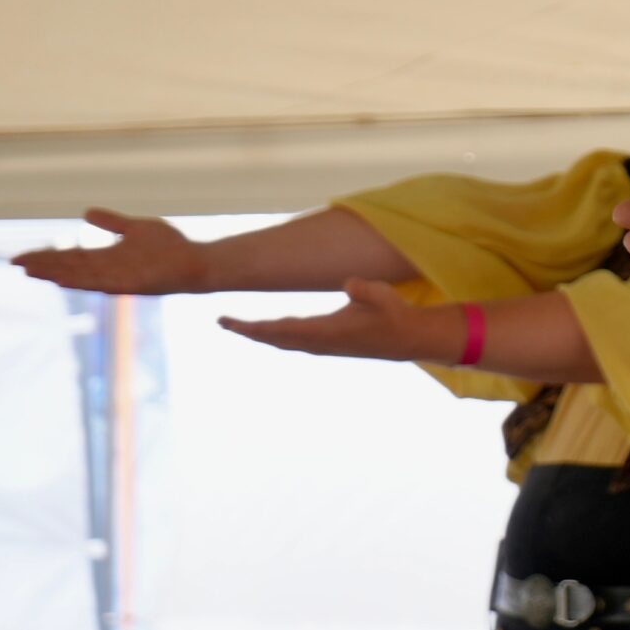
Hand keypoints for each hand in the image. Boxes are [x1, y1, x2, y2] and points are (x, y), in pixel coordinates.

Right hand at [12, 208, 211, 294]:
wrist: (198, 262)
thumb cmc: (170, 248)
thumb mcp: (135, 228)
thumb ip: (111, 223)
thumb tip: (86, 213)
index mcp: (108, 257)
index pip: (69, 257)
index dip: (46, 257)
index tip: (21, 257)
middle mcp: (109, 270)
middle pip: (69, 266)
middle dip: (44, 265)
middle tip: (16, 263)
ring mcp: (120, 278)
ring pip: (81, 276)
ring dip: (56, 274)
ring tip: (32, 272)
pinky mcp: (133, 284)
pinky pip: (103, 283)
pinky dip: (83, 281)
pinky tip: (64, 280)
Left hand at [216, 278, 437, 360]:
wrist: (408, 338)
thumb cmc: (395, 314)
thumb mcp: (383, 296)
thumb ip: (365, 289)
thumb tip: (349, 283)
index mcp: (327, 332)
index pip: (281, 329)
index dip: (254, 327)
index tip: (232, 323)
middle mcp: (320, 343)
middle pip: (275, 338)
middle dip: (248, 331)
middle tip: (222, 321)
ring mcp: (324, 346)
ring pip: (283, 342)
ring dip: (260, 334)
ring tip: (239, 326)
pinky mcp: (328, 345)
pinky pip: (293, 342)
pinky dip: (276, 336)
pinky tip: (270, 332)